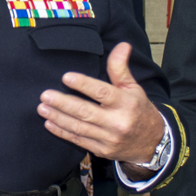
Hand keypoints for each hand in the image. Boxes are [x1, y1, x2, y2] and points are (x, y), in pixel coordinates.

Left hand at [38, 41, 167, 165]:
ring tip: (42, 108)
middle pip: (86, 112)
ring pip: (79, 128)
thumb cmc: (139, 110)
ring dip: (58, 117)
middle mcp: (117, 122)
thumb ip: (121, 68)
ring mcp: (109, 139)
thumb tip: (121, 45)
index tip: (66, 77)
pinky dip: (63, 132)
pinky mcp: (102, 150)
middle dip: (63, 103)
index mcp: (126, 103)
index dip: (83, 84)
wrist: (152, 143)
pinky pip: (79, 140)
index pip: (102, 92)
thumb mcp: (133, 88)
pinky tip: (50, 123)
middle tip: (45, 95)